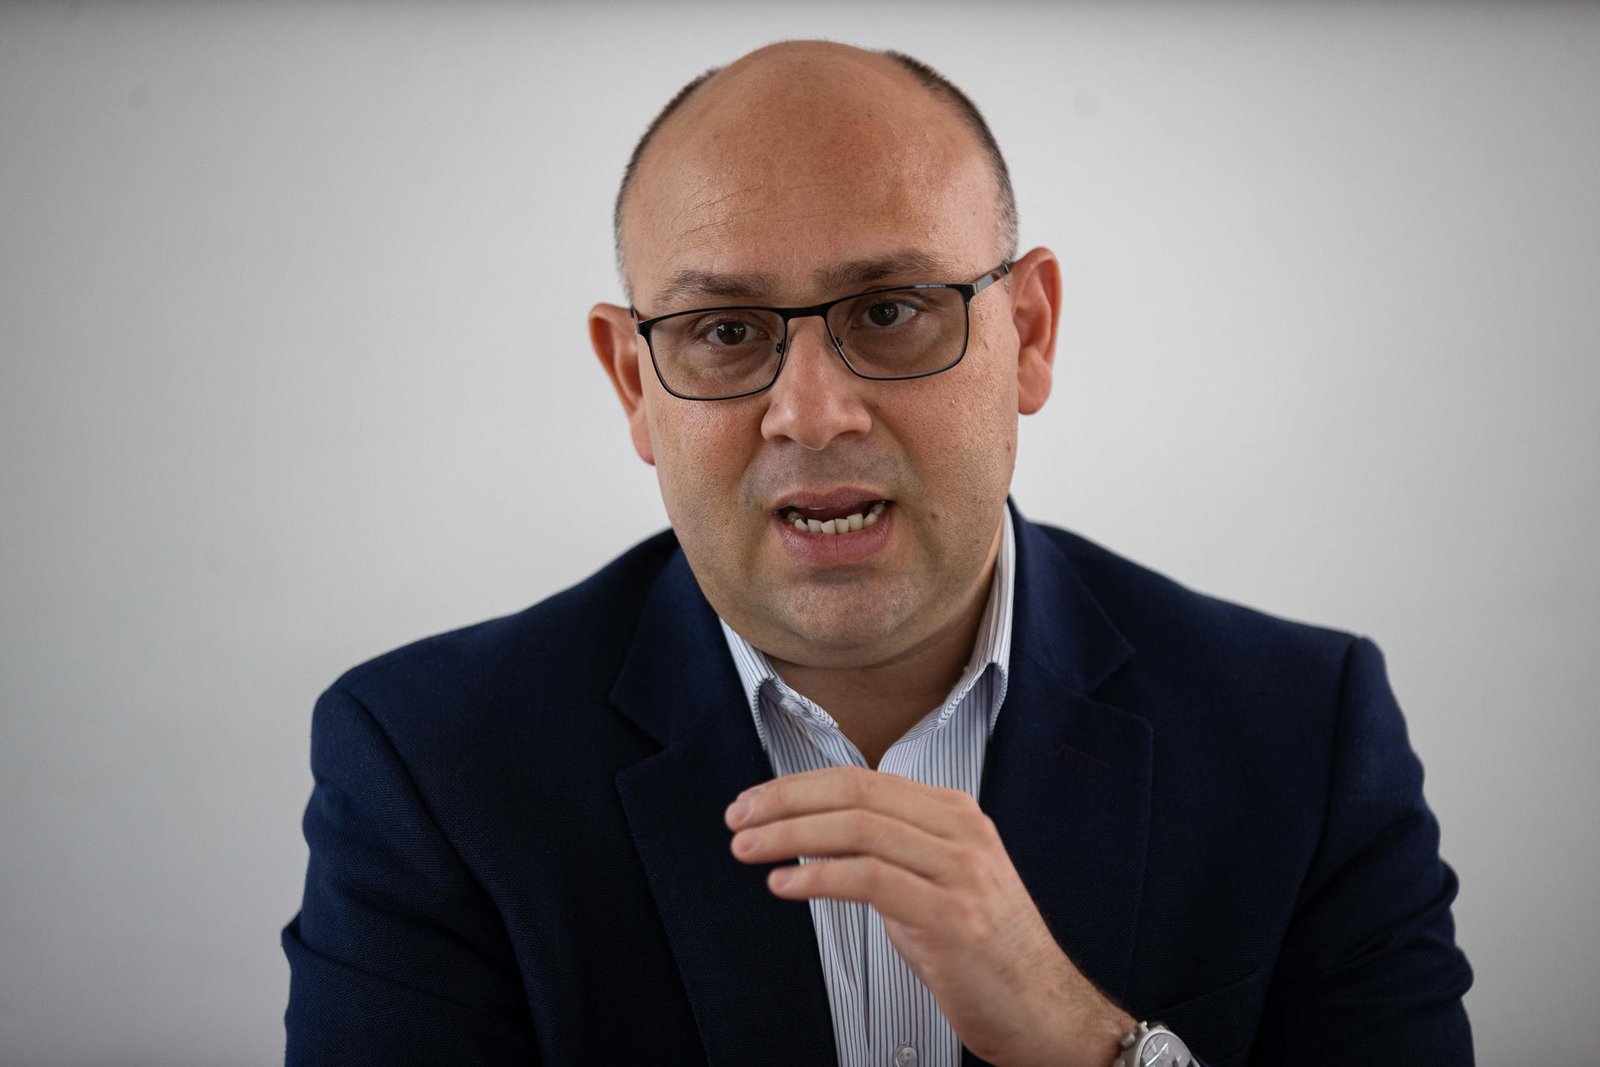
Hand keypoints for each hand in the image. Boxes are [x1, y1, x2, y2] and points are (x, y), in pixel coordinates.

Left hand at [725, 765, 1133, 1066]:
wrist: (1047, 1013)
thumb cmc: (987, 955)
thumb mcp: (937, 885)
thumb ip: (888, 856)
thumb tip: (817, 840)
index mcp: (955, 816)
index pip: (862, 780)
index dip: (799, 786)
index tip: (754, 802)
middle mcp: (960, 832)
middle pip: (855, 794)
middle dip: (785, 803)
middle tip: (737, 819)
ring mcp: (960, 871)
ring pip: (858, 829)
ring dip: (790, 837)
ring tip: (748, 850)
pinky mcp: (952, 916)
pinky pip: (871, 879)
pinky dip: (819, 876)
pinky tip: (786, 883)